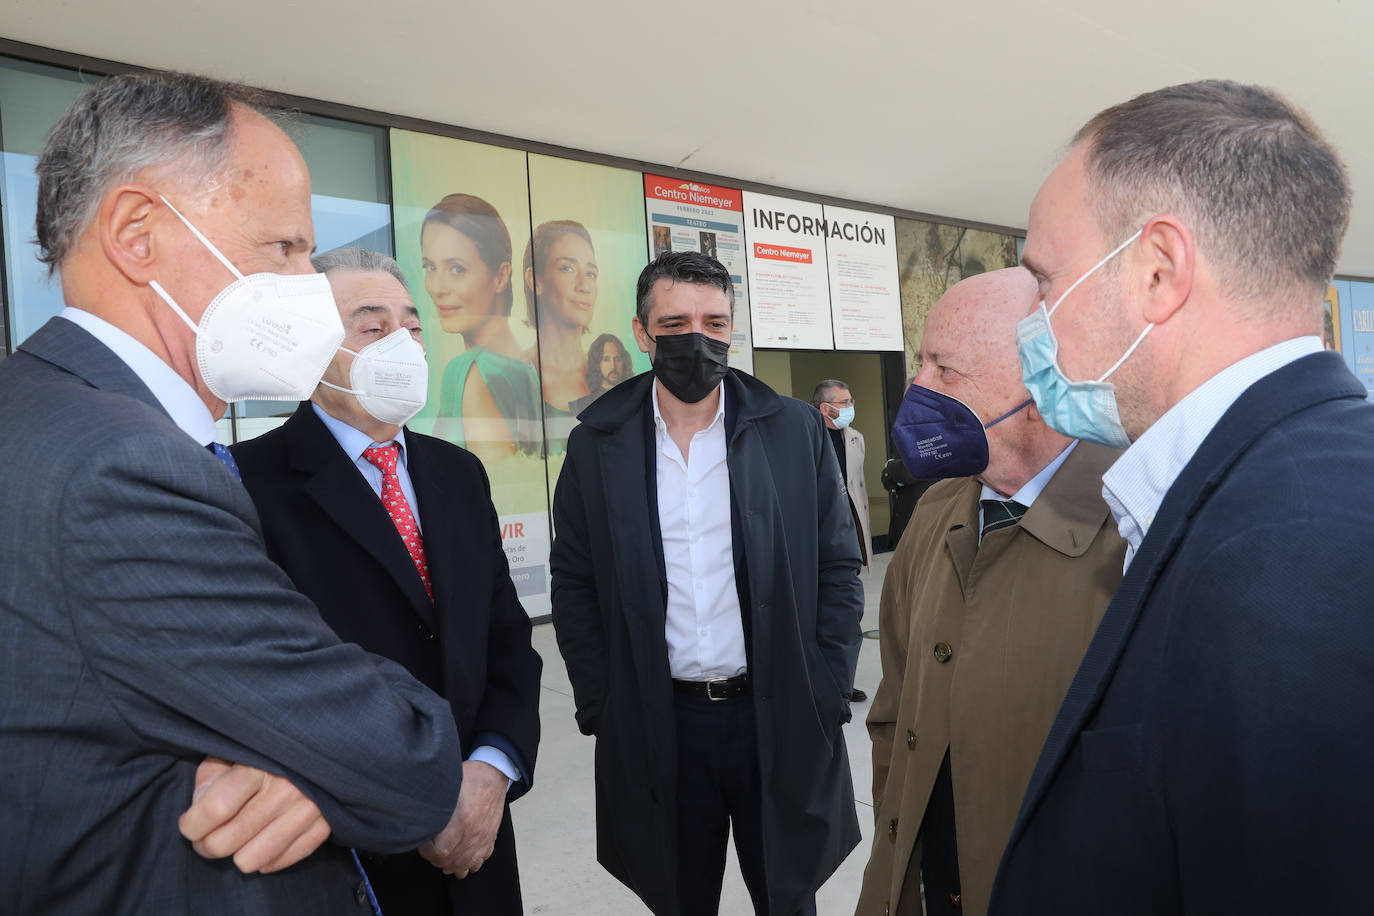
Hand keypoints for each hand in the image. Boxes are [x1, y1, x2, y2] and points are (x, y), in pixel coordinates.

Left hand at [178, 756, 331, 873]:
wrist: (325, 739)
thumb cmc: (268, 748)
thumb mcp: (234, 748)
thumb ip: (211, 775)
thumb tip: (198, 808)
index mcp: (258, 767)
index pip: (214, 809)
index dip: (191, 825)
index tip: (189, 823)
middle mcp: (285, 789)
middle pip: (226, 841)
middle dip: (206, 844)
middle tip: (207, 836)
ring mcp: (308, 810)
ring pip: (251, 860)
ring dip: (237, 853)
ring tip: (237, 838)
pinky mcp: (325, 825)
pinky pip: (282, 861)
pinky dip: (267, 857)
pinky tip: (263, 839)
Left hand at [418, 760, 506, 878]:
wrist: (494, 773)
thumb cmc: (471, 777)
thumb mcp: (448, 787)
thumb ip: (433, 805)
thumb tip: (415, 814)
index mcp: (462, 821)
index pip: (440, 852)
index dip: (427, 852)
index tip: (422, 842)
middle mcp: (474, 833)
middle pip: (453, 862)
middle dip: (437, 860)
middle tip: (429, 851)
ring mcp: (484, 837)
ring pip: (468, 864)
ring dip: (454, 866)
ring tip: (444, 860)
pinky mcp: (491, 836)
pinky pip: (482, 858)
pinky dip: (471, 862)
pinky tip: (463, 857)